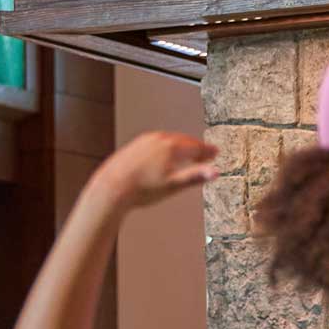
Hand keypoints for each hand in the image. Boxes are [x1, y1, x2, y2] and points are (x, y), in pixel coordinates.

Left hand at [87, 132, 217, 210]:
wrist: (112, 188)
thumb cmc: (141, 189)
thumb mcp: (173, 185)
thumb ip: (196, 176)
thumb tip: (216, 172)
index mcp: (171, 147)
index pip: (196, 146)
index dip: (208, 151)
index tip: (215, 153)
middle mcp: (159, 139)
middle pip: (184, 141)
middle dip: (196, 147)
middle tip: (205, 154)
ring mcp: (145, 141)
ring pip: (170, 140)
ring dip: (182, 146)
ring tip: (188, 155)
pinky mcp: (135, 145)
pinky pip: (157, 142)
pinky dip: (167, 147)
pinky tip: (165, 157)